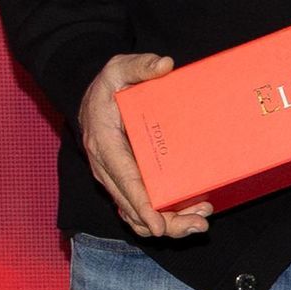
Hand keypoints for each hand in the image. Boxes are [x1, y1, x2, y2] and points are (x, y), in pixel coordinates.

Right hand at [78, 52, 211, 238]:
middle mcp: (106, 167)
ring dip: (169, 223)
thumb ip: (139, 65)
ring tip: (200, 221)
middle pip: (133, 206)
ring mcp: (113, 177)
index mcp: (104, 143)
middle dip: (166, 222)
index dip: (142, 205)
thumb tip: (164, 65)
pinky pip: (139, 208)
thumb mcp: (119, 68)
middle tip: (199, 223)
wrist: (90, 97)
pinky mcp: (123, 181)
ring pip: (137, 213)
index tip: (159, 224)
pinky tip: (188, 215)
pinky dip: (161, 217)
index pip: (124, 180)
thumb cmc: (108, 85)